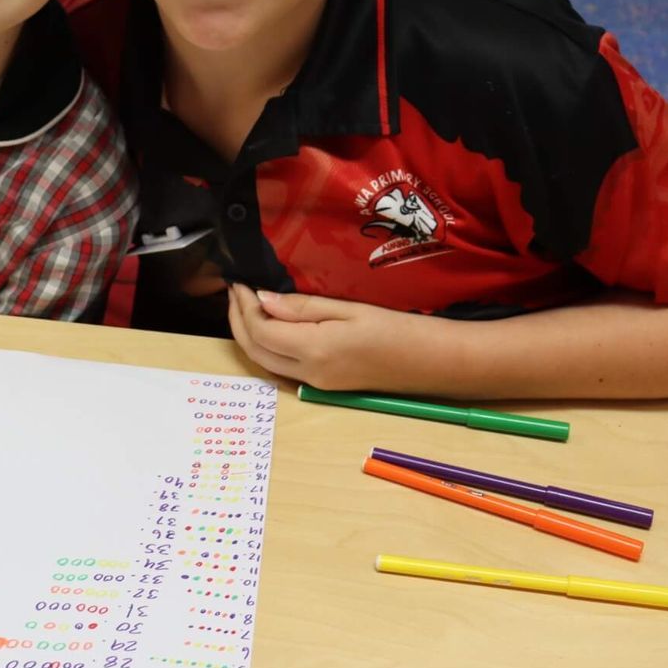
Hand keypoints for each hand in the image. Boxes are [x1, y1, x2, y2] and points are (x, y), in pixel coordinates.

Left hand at [225, 283, 420, 391]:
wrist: (433, 363)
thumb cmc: (399, 329)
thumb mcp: (350, 309)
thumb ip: (303, 308)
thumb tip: (262, 300)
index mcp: (315, 351)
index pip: (261, 331)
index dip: (243, 306)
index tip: (239, 282)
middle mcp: (310, 374)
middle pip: (255, 352)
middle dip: (238, 321)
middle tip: (235, 291)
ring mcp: (316, 384)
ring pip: (265, 363)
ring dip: (249, 335)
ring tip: (245, 305)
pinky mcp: (324, 386)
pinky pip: (283, 367)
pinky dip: (267, 346)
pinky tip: (270, 326)